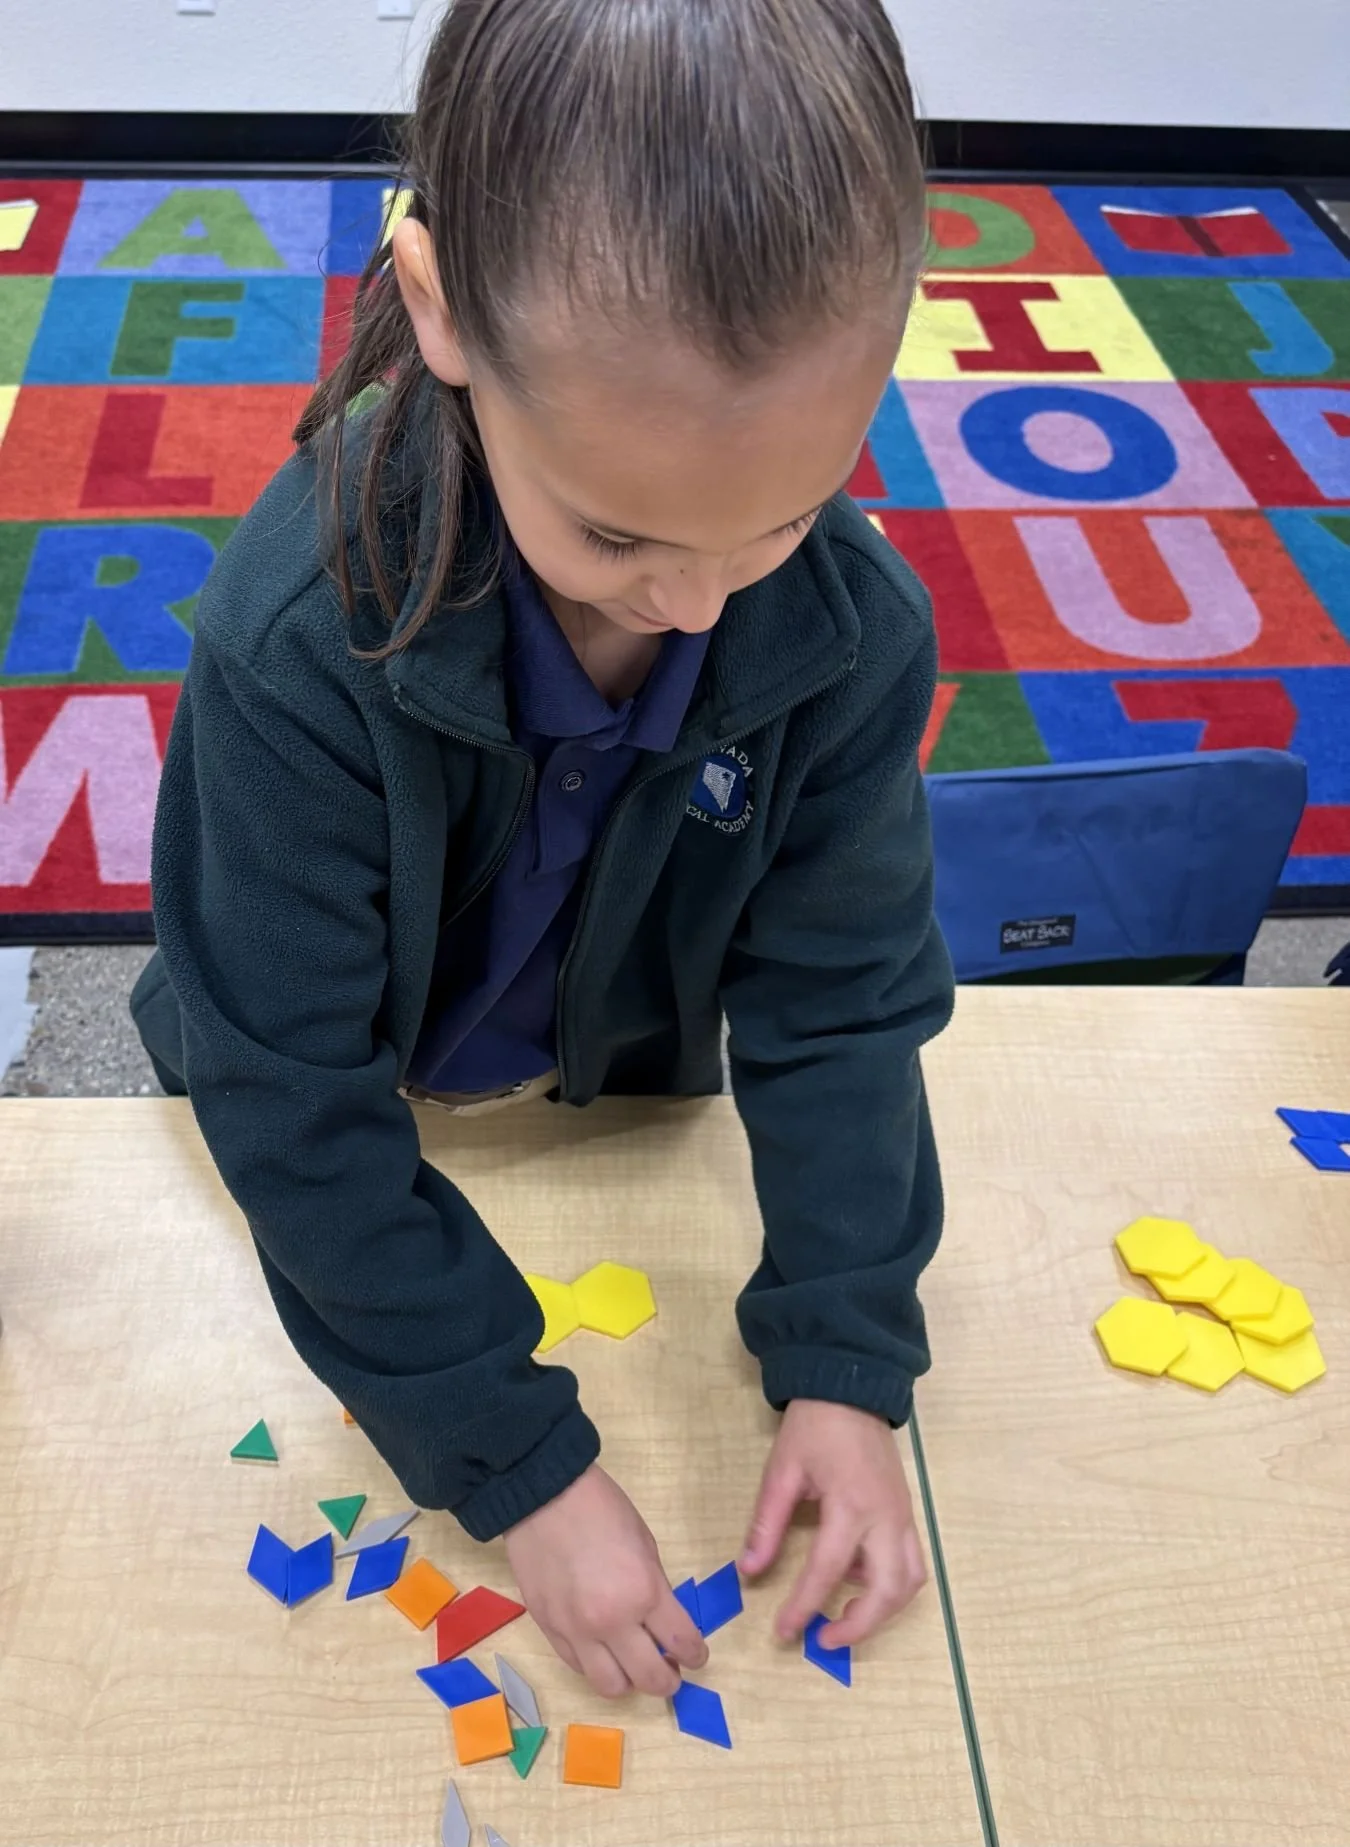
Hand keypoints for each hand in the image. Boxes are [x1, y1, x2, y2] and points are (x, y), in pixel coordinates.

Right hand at [504, 1462, 707, 1698]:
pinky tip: (603, 1652)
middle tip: (672, 1672)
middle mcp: (611, 1623)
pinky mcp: (549, 1631)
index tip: (697, 1655)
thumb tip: (662, 1623)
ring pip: (611, 1687)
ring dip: (630, 1682)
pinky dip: (596, 1666)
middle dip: (668, 1680)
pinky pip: (578, 1667)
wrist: (544, 1497)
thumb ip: (656, 1589)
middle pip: (649, 1678)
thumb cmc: (602, 1510)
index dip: (696, 1654)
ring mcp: (576, 1632)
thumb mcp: (645, 1544)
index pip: (681, 1643)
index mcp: (643, 1593)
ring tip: (634, 1666)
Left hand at [740, 1398, 926, 1648]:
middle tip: (823, 1639)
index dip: (803, 1607)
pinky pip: (910, 1561)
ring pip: (909, 1582)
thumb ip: (767, 1524)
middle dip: (859, 1625)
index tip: (783, 1633)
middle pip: (888, 1592)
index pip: (827, 1571)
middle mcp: (886, 1518)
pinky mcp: (907, 1513)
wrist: (851, 1389)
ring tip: (845, 1619)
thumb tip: (749, 1570)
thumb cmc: (813, 1428)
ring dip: (882, 1611)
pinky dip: (890, 1584)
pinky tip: (858, 1581)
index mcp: (851, 1506)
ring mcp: (903, 1516)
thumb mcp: (781, 1472)